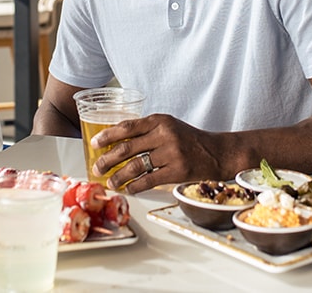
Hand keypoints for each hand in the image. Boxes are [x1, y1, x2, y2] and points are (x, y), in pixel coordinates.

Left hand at [91, 114, 228, 194]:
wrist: (217, 152)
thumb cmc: (189, 140)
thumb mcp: (169, 126)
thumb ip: (147, 131)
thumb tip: (116, 142)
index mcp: (160, 121)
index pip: (128, 127)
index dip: (108, 136)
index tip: (94, 143)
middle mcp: (165, 134)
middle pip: (127, 148)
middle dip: (108, 160)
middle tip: (97, 168)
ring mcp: (172, 153)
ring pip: (136, 166)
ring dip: (119, 176)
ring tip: (111, 182)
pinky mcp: (177, 170)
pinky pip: (149, 180)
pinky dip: (136, 186)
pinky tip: (129, 189)